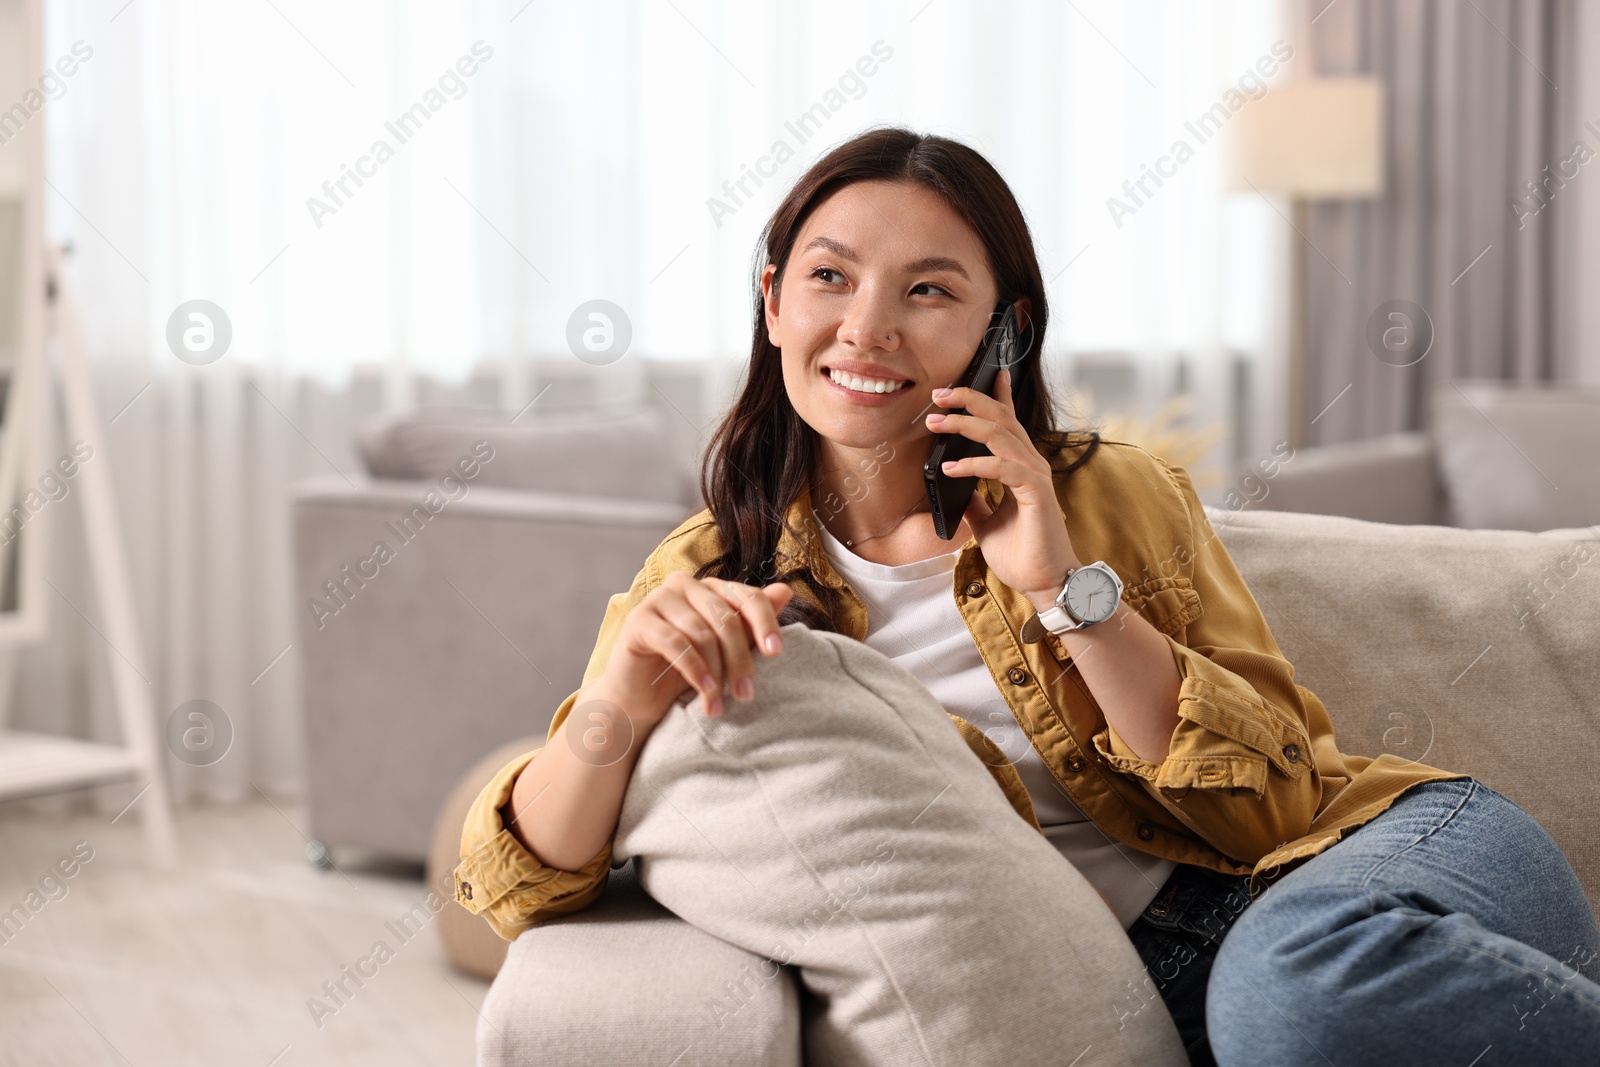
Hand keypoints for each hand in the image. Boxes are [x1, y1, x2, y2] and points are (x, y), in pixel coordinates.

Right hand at [593, 573, 793, 727]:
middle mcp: (684, 585)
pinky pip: (675, 642)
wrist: (638, 699)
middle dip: (740, 660)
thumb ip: (751, 622)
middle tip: (746, 694)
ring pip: (702, 633)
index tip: (776, 654)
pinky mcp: (638, 620)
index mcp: (710, 587)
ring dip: (716, 673)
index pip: (747, 596)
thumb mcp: (725, 650)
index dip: (765, 623)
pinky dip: (694, 669)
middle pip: (726, 618)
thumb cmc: (683, 672)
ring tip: (719, 705)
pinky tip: (704, 691)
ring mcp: (659, 599)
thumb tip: (787, 591)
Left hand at [925, 367, 1077, 609]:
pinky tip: (951, 467)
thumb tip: (953, 487)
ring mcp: (1036, 476)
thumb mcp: (986, 524)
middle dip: (969, 401)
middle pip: (1001, 418)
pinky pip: (1003, 467)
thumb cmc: (1022, 555)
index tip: (985, 370)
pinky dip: (974, 464)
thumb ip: (974, 501)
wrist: (1045, 583)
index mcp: (1021, 467)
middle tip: (938, 395)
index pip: (1009, 422)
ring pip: (1000, 434)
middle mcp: (1031, 464)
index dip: (997, 394)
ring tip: (935, 423)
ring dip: (964, 425)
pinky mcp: (1036, 492)